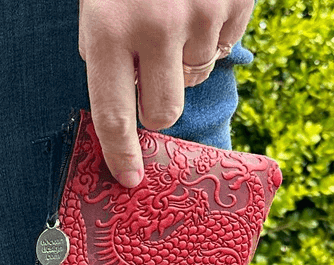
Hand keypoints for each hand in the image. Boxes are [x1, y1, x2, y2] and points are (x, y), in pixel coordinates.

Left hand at [78, 0, 253, 186]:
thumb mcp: (98, 6)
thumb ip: (106, 52)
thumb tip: (125, 102)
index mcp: (109, 30)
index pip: (114, 117)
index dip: (121, 154)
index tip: (129, 178)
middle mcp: (157, 28)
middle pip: (164, 113)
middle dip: (157, 106)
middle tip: (153, 74)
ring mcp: (201, 14)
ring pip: (197, 77)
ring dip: (185, 61)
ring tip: (173, 17)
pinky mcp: (235, 2)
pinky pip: (225, 45)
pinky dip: (212, 34)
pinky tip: (196, 3)